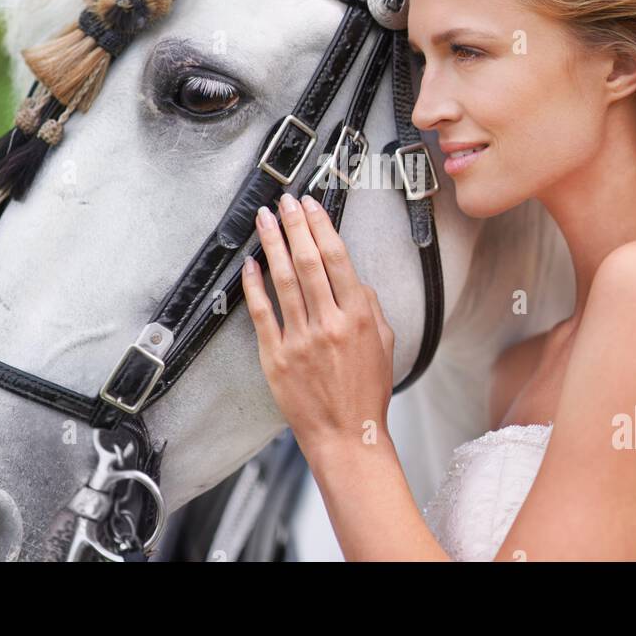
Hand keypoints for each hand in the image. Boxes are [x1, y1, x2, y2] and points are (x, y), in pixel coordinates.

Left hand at [241, 191, 394, 451]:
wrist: (346, 434)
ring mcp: (300, 340)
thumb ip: (370, 307)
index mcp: (358, 317)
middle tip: (285, 202)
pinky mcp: (276, 356)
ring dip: (273, 244)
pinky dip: (254, 285)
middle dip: (295, 225)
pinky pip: (262, 313)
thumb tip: (353, 278)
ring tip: (265, 220)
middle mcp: (329, 324)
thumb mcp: (386, 344)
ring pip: (282, 280)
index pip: (337, 258)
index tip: (312, 206)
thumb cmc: (367, 392)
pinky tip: (250, 264)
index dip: (321, 226)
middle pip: (308, 262)